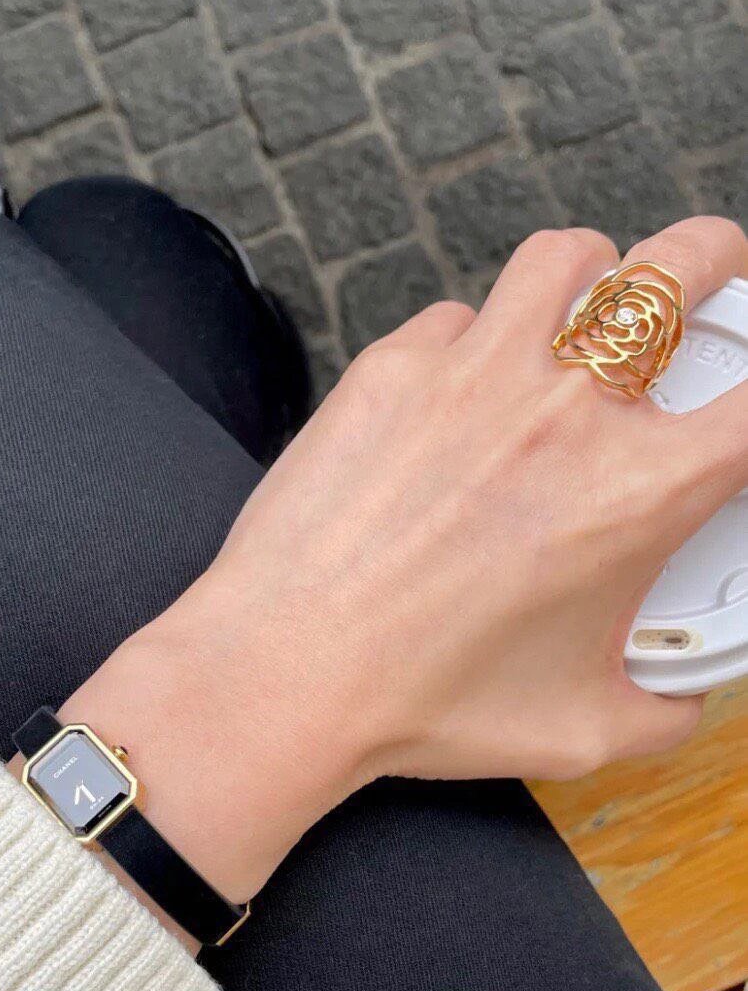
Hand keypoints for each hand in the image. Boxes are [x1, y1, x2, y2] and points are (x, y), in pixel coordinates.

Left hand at [66, 218, 747, 903]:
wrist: (286, 674)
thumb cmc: (428, 707)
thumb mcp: (578, 731)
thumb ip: (660, 708)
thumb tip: (682, 697)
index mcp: (638, 491)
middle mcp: (566, 410)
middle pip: (680, 267)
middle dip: (715, 259)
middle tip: (712, 279)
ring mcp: (473, 373)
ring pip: (564, 260)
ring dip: (594, 273)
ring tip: (588, 306)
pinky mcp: (392, 369)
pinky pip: (455, 317)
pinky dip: (476, 336)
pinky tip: (463, 381)